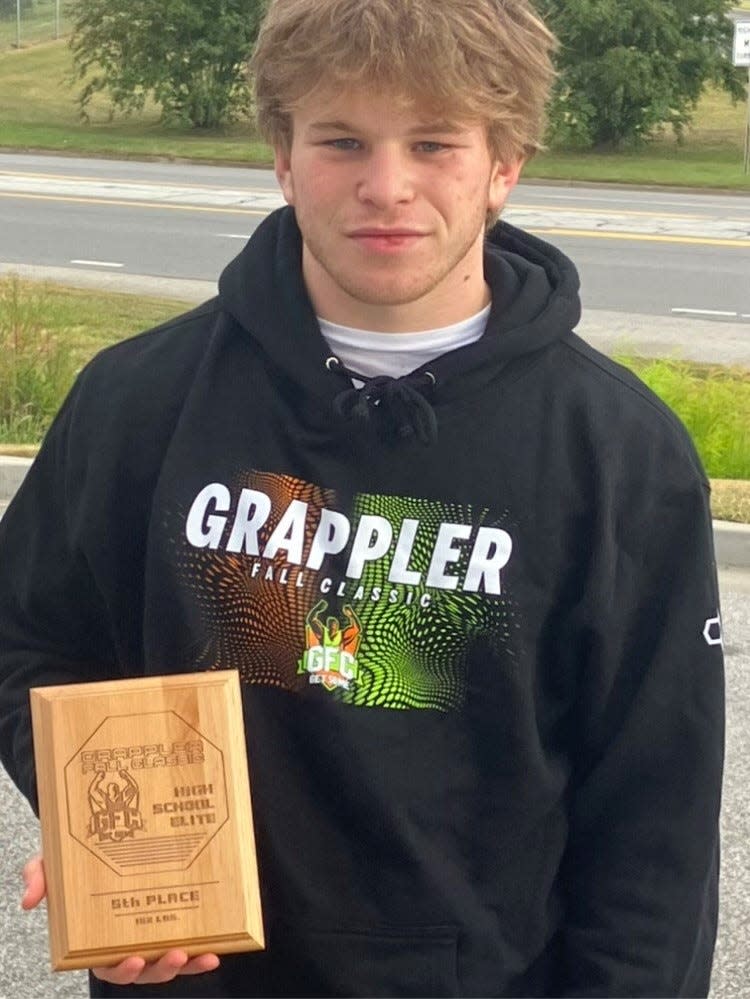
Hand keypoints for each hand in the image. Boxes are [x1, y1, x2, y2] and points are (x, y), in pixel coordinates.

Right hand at [21, 855, 219, 984]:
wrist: (101, 836)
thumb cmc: (75, 862)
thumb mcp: (52, 865)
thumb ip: (39, 878)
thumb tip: (30, 901)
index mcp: (96, 939)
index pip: (108, 965)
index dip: (122, 968)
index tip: (133, 958)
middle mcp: (125, 942)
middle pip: (144, 969)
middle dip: (160, 969)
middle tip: (174, 955)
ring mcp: (151, 933)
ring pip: (168, 962)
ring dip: (186, 965)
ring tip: (200, 956)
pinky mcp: (173, 921)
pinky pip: (189, 945)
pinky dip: (201, 954)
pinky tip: (215, 953)